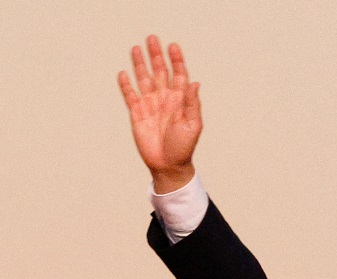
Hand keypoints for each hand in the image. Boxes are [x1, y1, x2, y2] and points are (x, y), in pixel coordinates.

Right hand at [118, 36, 201, 192]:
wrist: (168, 164)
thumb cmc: (184, 147)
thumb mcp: (193, 126)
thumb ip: (192, 104)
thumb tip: (195, 83)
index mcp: (180, 100)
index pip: (178, 75)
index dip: (176, 61)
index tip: (173, 46)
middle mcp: (165, 99)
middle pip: (159, 72)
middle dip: (156, 56)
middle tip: (152, 38)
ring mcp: (150, 105)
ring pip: (144, 79)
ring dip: (140, 64)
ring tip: (136, 48)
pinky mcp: (137, 113)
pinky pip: (130, 96)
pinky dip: (126, 85)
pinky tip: (123, 73)